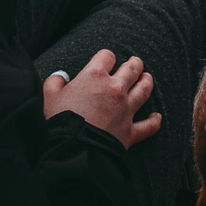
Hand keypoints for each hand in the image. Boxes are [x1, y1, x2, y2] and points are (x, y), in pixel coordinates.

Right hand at [42, 49, 161, 149]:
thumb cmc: (60, 121)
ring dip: (147, 82)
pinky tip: (156, 117)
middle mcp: (115, 89)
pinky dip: (153, 121)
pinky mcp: (130, 131)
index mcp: (95, 76)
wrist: (73, 150)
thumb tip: (60, 77)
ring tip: (147, 78)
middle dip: (134, 64)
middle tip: (135, 62)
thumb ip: (55, 82)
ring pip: (143, 91)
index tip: (105, 61)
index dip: (106, 57)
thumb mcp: (49, 96)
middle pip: (131, 69)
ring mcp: (125, 110)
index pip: (107, 56)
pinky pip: (148, 125)